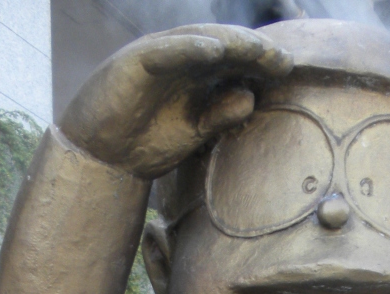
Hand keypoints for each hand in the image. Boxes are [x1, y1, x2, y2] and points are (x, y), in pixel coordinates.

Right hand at [59, 25, 291, 178]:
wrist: (102, 158)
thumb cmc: (146, 143)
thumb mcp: (193, 132)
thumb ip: (220, 115)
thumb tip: (252, 99)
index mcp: (196, 75)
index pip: (234, 61)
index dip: (260, 62)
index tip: (288, 69)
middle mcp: (179, 59)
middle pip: (223, 46)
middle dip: (254, 50)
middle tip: (282, 57)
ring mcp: (158, 56)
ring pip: (199, 40)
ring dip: (230, 42)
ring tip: (258, 49)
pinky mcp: (135, 60)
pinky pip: (167, 50)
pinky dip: (190, 47)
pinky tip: (214, 51)